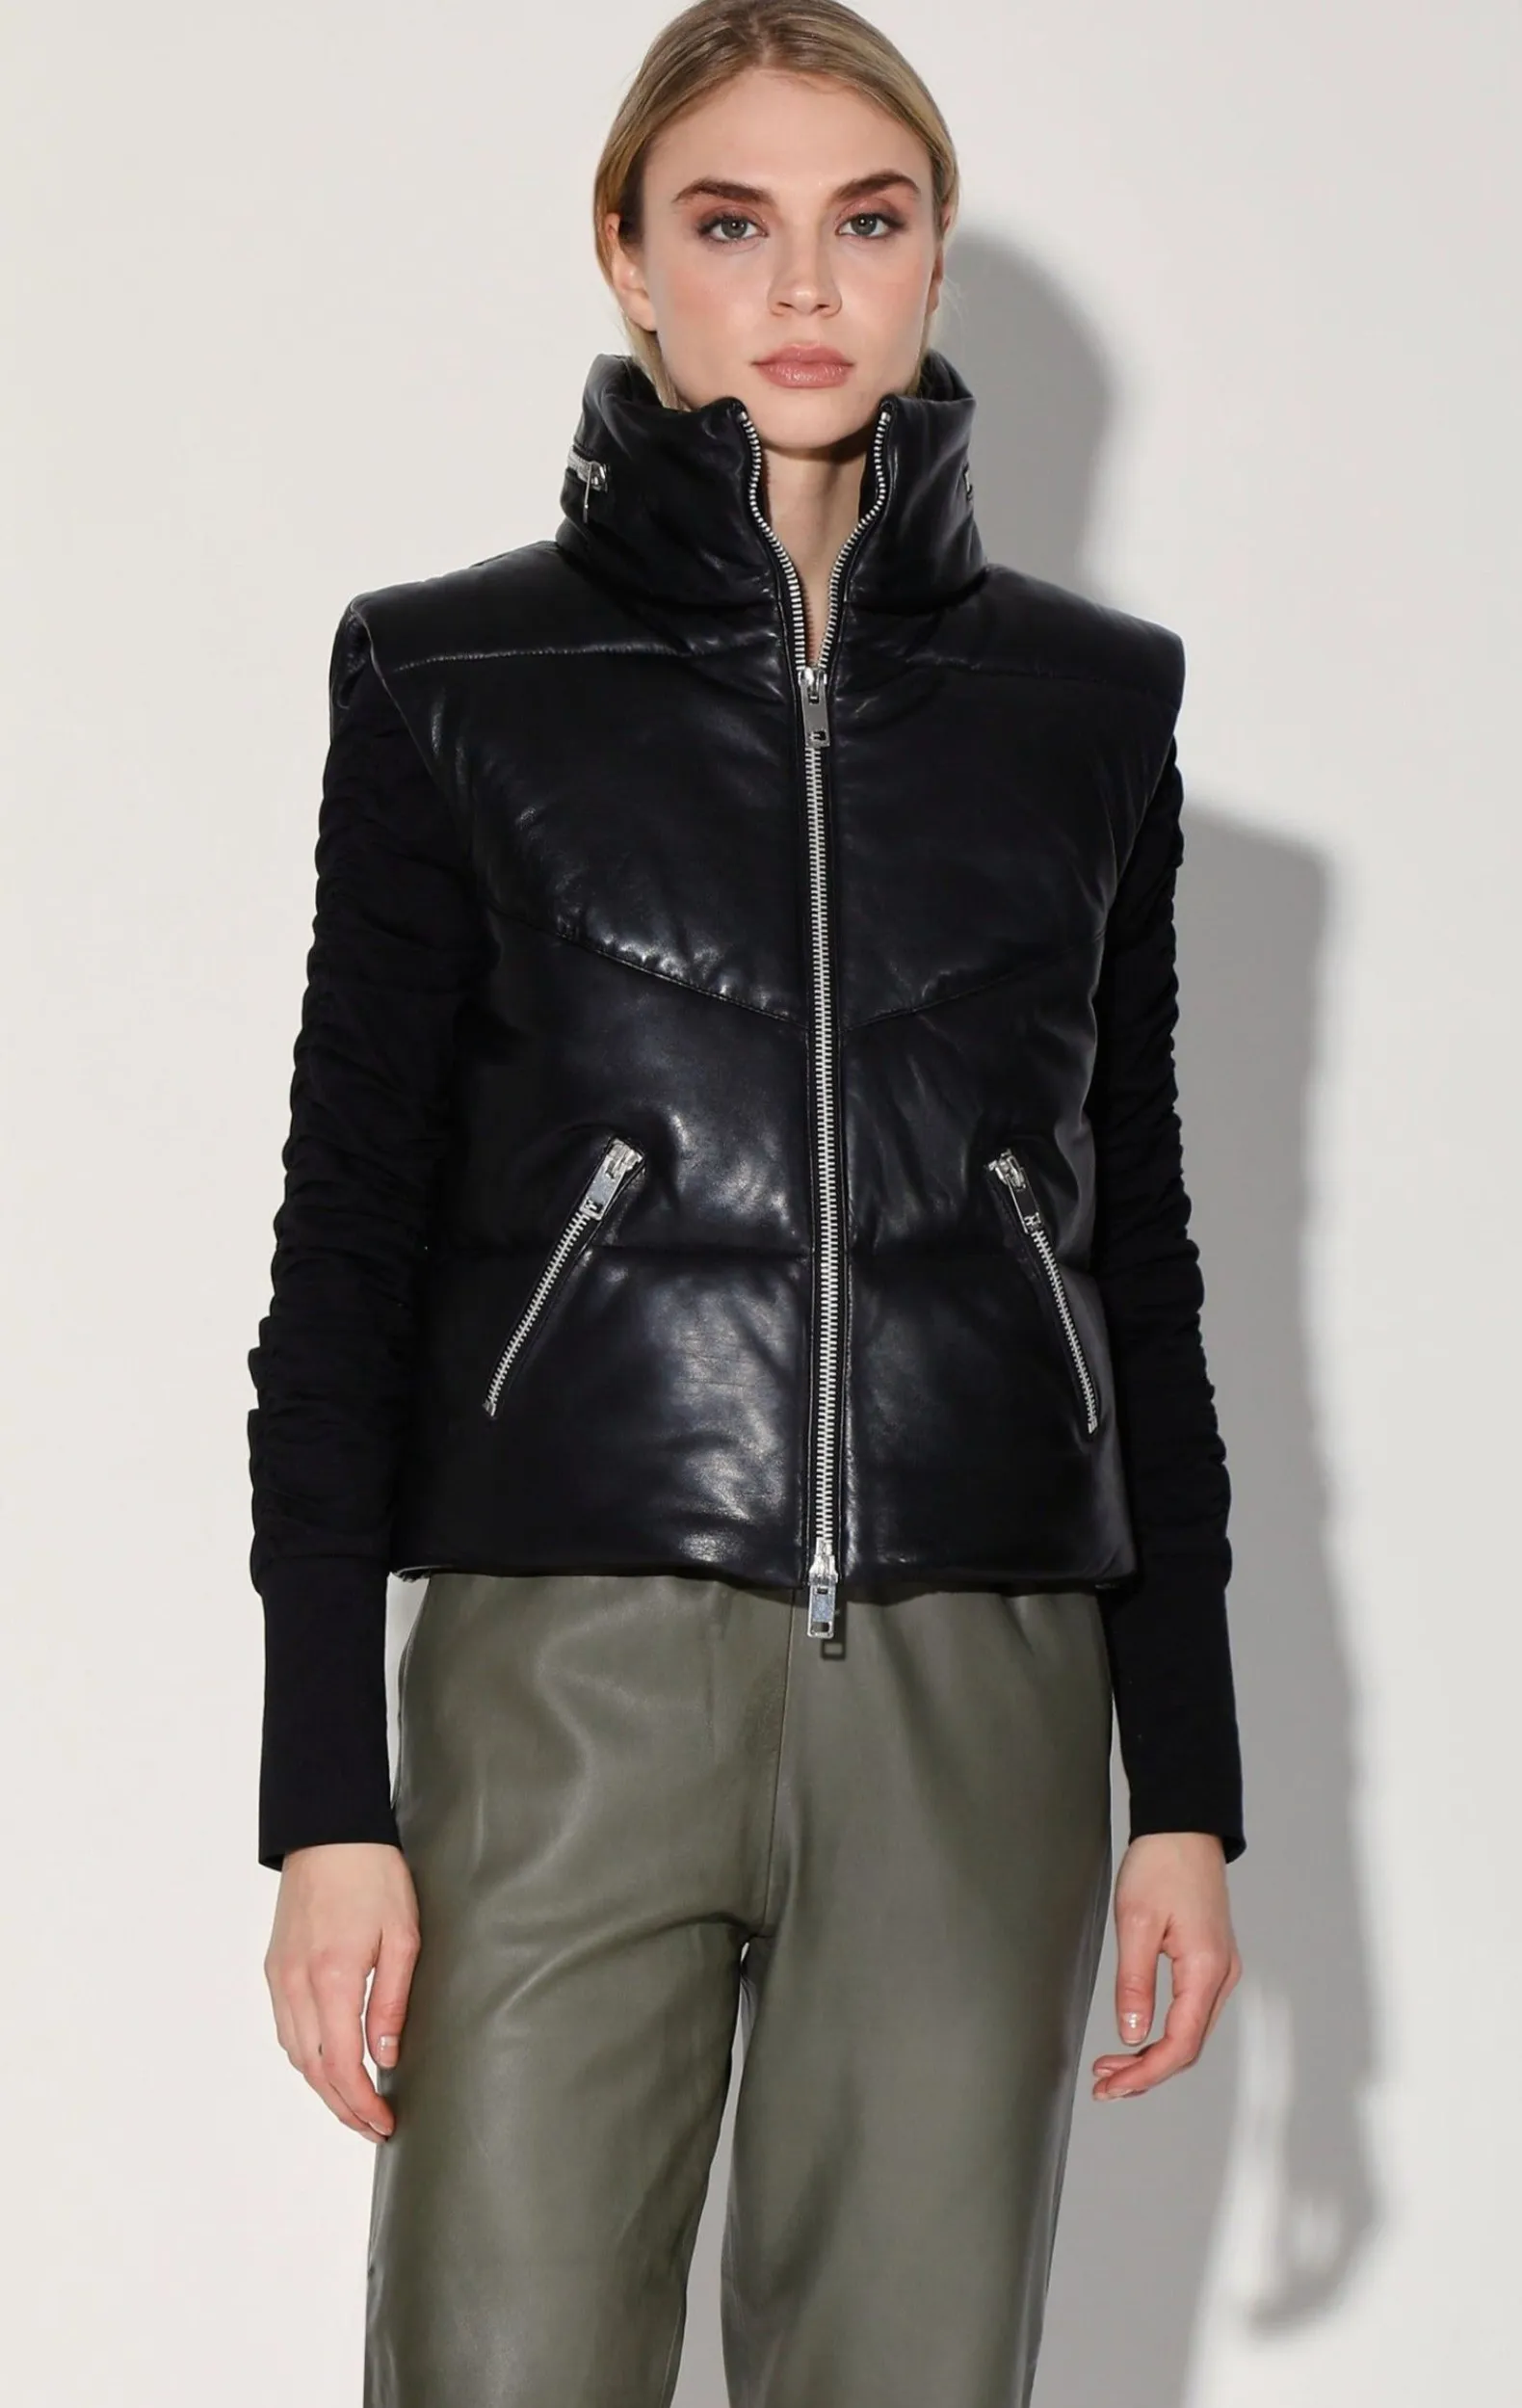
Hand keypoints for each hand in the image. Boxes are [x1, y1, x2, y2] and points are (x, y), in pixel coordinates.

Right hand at [264, 1841, 420, 2139]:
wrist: (329, 1831)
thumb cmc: (374, 1875)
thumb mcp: (402, 1936)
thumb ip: (392, 2002)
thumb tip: (385, 2059)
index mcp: (333, 1978)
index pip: (341, 2066)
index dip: (361, 2105)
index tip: (385, 2124)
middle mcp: (296, 1985)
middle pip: (313, 2070)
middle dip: (344, 2107)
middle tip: (374, 2127)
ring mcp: (280, 1976)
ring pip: (295, 2053)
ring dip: (324, 2085)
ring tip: (357, 2102)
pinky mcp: (274, 1966)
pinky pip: (287, 2027)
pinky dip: (307, 2055)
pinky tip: (331, 2060)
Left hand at [1091, 1831, 1241, 2099]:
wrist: (1183, 1827)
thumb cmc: (1160, 1865)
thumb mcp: (1136, 1923)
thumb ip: (1134, 1983)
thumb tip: (1131, 2035)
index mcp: (1206, 1970)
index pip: (1180, 2045)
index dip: (1145, 2074)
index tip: (1111, 2086)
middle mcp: (1221, 1976)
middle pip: (1189, 2047)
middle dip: (1146, 2072)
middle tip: (1104, 2083)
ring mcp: (1220, 1970)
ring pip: (1191, 2033)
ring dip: (1153, 2056)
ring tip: (1112, 2066)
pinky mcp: (1210, 1961)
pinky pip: (1191, 2013)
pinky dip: (1164, 2033)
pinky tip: (1137, 2037)